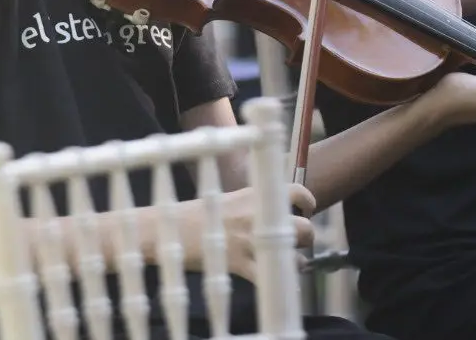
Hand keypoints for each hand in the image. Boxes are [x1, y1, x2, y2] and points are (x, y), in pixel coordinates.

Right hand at [176, 183, 314, 281]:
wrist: (168, 229)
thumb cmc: (192, 216)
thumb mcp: (224, 200)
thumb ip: (249, 205)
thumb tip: (268, 213)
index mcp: (251, 196)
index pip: (294, 192)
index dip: (307, 201)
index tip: (305, 209)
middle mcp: (255, 215)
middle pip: (302, 227)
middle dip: (304, 238)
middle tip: (295, 243)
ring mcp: (249, 240)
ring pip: (293, 255)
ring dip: (294, 263)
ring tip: (285, 264)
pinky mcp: (240, 263)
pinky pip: (270, 278)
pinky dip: (278, 284)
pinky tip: (274, 283)